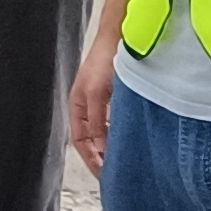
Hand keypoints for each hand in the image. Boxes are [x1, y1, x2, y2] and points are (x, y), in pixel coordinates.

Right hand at [70, 30, 118, 176]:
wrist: (120, 35)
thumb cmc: (104, 59)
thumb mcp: (97, 94)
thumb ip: (97, 121)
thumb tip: (100, 147)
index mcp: (77, 106)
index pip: (80, 141)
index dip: (90, 159)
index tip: (104, 175)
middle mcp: (89, 106)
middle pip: (91, 140)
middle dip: (101, 157)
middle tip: (114, 174)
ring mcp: (103, 102)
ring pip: (105, 132)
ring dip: (111, 146)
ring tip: (124, 161)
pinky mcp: (118, 98)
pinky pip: (116, 123)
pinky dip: (121, 134)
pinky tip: (132, 140)